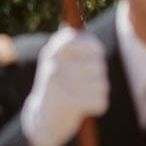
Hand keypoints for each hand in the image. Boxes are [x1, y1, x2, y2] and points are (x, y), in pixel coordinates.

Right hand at [20, 25, 108, 145]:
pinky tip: (84, 108)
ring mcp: (61, 84)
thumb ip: (67, 42)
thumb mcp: (57, 60)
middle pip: (99, 65)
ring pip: (102, 84)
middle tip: (81, 83)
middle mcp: (55, 65)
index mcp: (52, 52)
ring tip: (82, 96)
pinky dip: (98, 107)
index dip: (95, 49)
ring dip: (98, 92)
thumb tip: (70, 27)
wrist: (42, 118)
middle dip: (97, 75)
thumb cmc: (57, 84)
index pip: (88, 42)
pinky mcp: (69, 103)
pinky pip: (101, 101)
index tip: (94, 56)